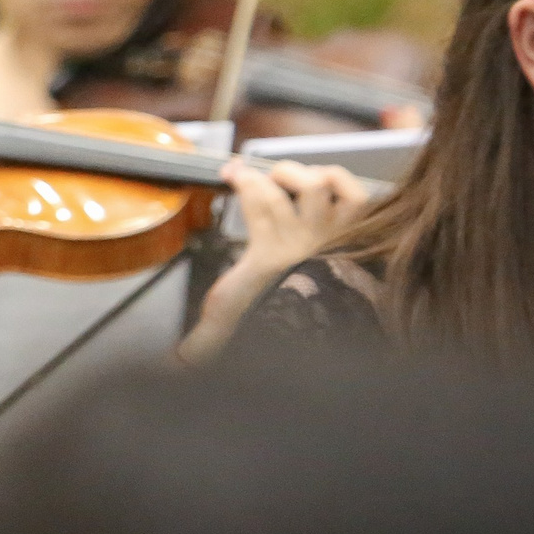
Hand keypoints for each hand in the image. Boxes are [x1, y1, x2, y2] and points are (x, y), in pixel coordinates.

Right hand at [181, 162, 370, 360]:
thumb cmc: (280, 326)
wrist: (331, 334)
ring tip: (288, 177)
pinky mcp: (359, 232)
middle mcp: (301, 238)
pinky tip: (329, 181)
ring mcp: (334, 233)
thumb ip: (204, 342)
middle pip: (277, 188)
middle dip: (257, 175)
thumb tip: (174, 363)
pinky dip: (342, 180)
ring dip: (299, 175)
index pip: (253, 198)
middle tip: (248, 174)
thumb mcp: (233, 330)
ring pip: (317, 185)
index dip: (240, 177)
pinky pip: (357, 194)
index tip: (229, 170)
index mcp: (269, 254)